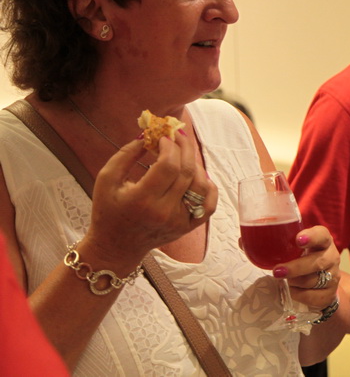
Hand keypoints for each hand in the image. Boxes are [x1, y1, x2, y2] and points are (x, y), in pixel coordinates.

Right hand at [86, 130, 216, 265]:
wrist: (116, 247)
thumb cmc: (108, 211)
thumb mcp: (106, 180)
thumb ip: (125, 155)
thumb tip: (148, 135)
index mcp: (141, 200)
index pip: (168, 166)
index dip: (170, 146)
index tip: (165, 136)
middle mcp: (164, 212)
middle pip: (186, 172)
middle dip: (185, 148)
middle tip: (179, 135)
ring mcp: (179, 221)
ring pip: (201, 185)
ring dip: (196, 164)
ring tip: (184, 155)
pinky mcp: (188, 227)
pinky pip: (209, 204)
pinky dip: (208, 187)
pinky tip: (197, 176)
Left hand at [277, 225, 341, 310]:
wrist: (321, 283)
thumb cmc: (301, 259)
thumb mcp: (294, 249)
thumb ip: (277, 244)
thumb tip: (245, 242)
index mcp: (323, 240)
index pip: (321, 235)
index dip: (311, 237)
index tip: (298, 240)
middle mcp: (331, 256)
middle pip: (318, 262)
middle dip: (296, 267)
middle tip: (277, 271)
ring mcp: (334, 276)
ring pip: (313, 281)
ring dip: (295, 282)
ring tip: (284, 281)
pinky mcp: (330, 293)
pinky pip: (313, 297)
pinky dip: (298, 295)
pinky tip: (292, 291)